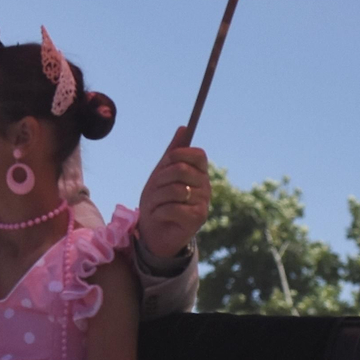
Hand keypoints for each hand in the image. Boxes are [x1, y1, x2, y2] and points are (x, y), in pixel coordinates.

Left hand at [137, 126, 209, 260]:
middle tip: (154, 190)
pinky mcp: (198, 219)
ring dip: (156, 198)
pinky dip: (158, 212)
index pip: (198, 154)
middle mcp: (205, 186)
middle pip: (181, 170)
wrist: (153, 232)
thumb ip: (172, 153)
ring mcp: (204, 203)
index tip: (166, 163)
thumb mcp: (160, 174)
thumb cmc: (158, 201)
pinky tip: (159, 217)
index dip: (179, 154)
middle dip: (159, 179)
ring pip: (175, 190)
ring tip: (155, 206)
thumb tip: (184, 128)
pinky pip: (173, 208)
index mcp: (199, 173)